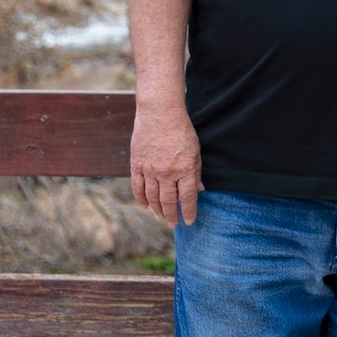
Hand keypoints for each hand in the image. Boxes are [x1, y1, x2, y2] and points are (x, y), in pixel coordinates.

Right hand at [131, 103, 202, 226]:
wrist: (160, 113)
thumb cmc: (181, 130)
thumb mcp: (196, 150)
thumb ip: (196, 172)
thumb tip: (200, 190)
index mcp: (185, 169)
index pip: (187, 197)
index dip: (188, 212)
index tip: (189, 222)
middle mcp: (167, 172)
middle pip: (168, 201)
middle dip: (171, 215)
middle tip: (173, 224)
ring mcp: (150, 169)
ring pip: (152, 197)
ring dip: (157, 210)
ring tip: (161, 217)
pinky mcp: (137, 165)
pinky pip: (138, 187)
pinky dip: (141, 198)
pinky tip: (145, 206)